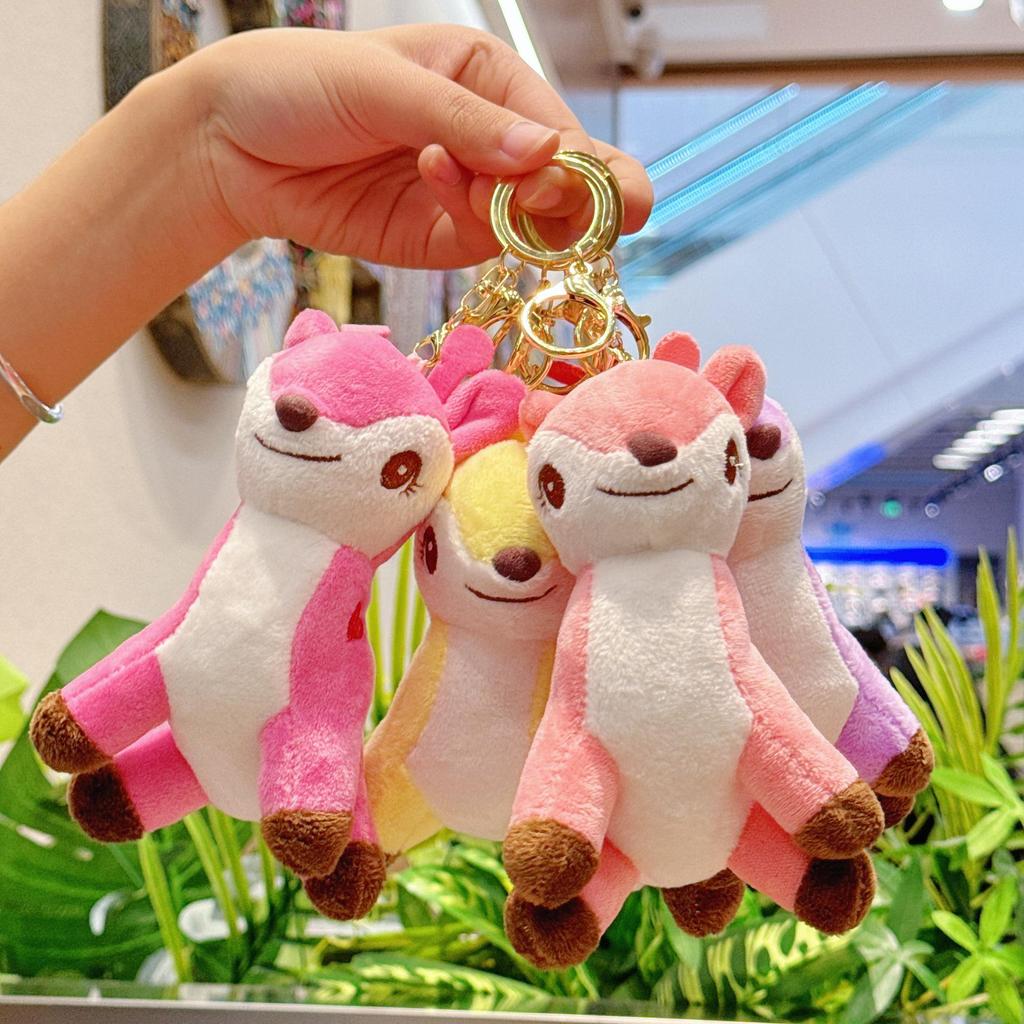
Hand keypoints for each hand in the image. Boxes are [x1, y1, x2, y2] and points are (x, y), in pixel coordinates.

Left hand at [189, 25, 651, 267]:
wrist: (228, 145)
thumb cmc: (300, 83)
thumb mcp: (385, 85)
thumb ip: (466, 125)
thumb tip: (552, 157)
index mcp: (489, 79)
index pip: (566, 132)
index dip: (589, 168)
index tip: (598, 192)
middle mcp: (489, 139)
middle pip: (563, 188)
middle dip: (564, 200)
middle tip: (538, 199)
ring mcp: (464, 194)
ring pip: (528, 225)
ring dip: (508, 211)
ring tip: (449, 174)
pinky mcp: (435, 239)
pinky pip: (479, 245)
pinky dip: (471, 223)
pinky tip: (431, 181)